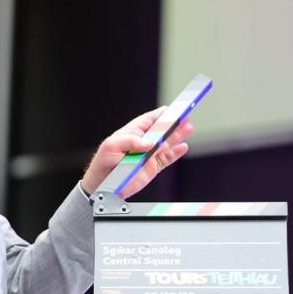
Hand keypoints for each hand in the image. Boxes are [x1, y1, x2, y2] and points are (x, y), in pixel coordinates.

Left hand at [80, 107, 194, 197]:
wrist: (104, 185)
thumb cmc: (104, 162)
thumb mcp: (112, 146)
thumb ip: (131, 142)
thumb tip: (149, 143)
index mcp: (133, 132)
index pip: (149, 119)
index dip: (161, 113)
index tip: (172, 108)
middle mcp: (143, 142)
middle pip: (162, 130)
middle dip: (174, 122)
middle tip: (184, 115)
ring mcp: (149, 154)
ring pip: (167, 143)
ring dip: (178, 135)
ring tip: (188, 127)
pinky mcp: (153, 167)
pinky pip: (167, 158)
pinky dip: (176, 153)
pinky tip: (183, 147)